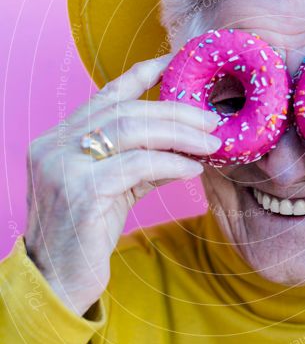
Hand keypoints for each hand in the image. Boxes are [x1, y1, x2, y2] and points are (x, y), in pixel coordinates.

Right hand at [24, 54, 220, 315]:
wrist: (54, 283)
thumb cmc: (84, 236)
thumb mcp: (113, 191)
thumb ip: (140, 164)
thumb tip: (186, 147)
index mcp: (59, 139)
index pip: (105, 95)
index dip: (143, 74)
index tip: (176, 61)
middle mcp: (54, 146)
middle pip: (125, 111)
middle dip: (175, 111)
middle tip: (212, 119)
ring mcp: (63, 167)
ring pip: (131, 131)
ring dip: (179, 134)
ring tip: (211, 141)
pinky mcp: (79, 193)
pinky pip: (135, 166)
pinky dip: (169, 163)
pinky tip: (193, 170)